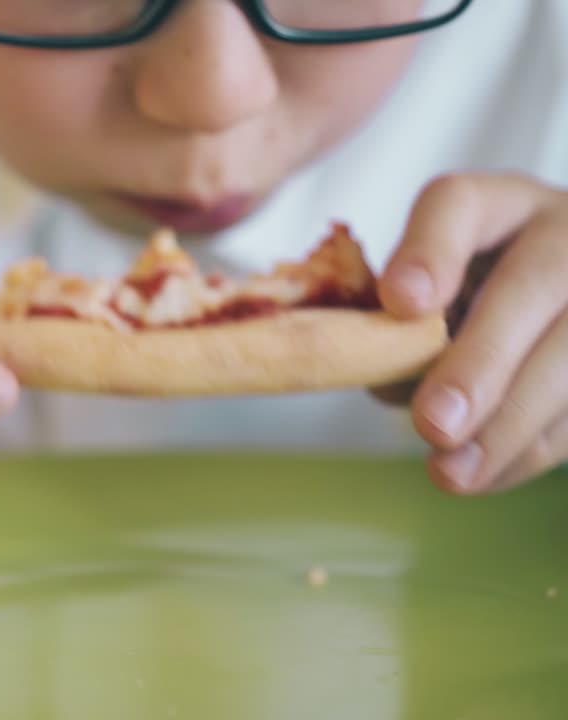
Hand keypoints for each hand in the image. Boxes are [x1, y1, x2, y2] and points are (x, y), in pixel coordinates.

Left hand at [378, 173, 567, 494]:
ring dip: (509, 426)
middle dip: (481, 364)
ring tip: (452, 472)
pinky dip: (529, 449)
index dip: (430, 253)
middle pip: (531, 288)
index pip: (459, 205)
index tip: (400, 300)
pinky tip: (483, 474)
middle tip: (434, 422)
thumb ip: (395, 315)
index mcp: (494, 204)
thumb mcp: (421, 286)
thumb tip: (377, 375)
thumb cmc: (463, 296)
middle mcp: (561, 230)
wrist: (551, 301)